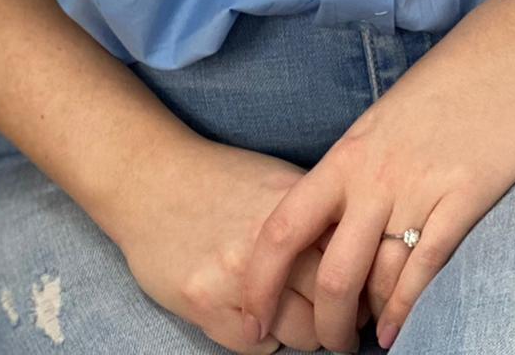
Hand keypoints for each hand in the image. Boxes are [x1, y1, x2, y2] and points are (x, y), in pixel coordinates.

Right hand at [113, 136, 374, 350]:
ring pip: (301, 335)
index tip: (365, 289)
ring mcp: (234, 275)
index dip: (364, 280)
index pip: (351, 259)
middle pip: (333, 304)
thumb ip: (315, 214)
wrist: (149, 177)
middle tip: (341, 319)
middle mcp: (267, 241)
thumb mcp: (276, 178)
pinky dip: (267, 340)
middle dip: (342, 317)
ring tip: (303, 322)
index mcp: (292, 204)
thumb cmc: (218, 178)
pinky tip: (262, 319)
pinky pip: (257, 347)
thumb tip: (360, 254)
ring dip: (307, 334)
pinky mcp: (204, 304)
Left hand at [238, 26, 514, 351]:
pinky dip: (407, 309)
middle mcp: (373, 177)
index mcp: (346, 156)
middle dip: (323, 324)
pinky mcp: (463, 199)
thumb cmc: (443, 87)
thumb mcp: (381, 124)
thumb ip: (356, 172)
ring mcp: (418, 189)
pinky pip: (426, 269)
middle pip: (330, 272)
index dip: (262, 280)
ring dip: (367, 320)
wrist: (506, 54)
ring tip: (363, 339)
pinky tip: (397, 330)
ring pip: (377, 279)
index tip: (255, 315)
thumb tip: (334, 225)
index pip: (283, 227)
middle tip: (326, 344)